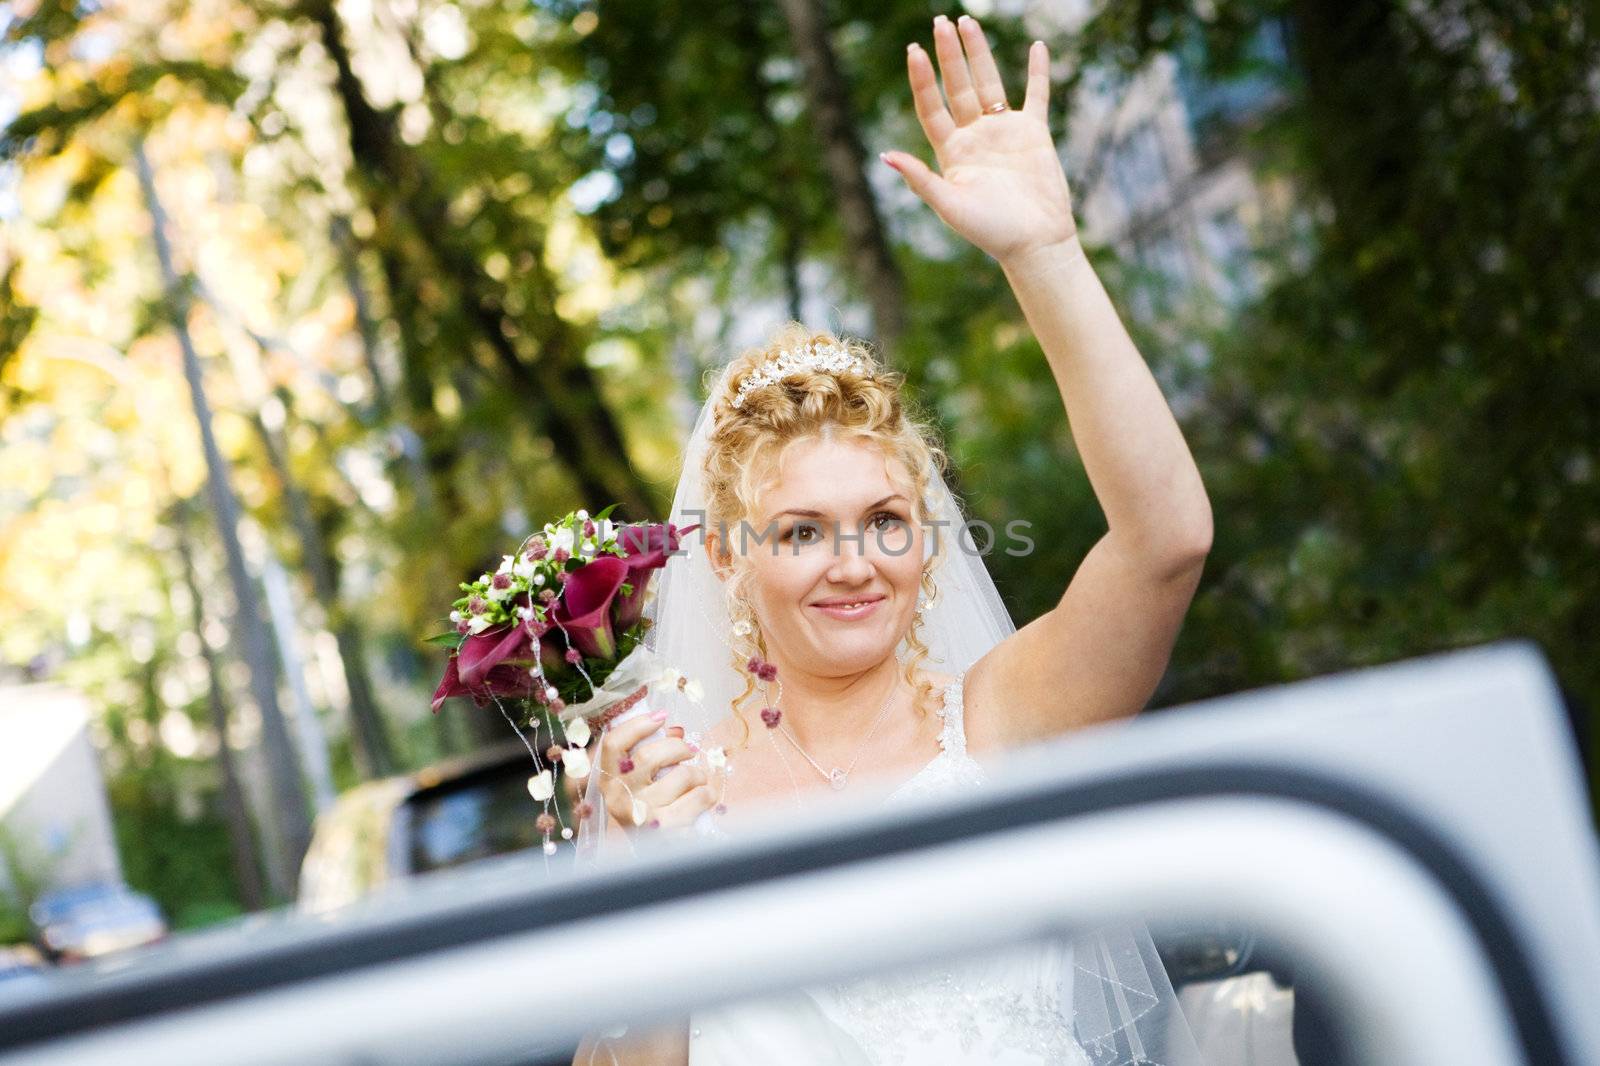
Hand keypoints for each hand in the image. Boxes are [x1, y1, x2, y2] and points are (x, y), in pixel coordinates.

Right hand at [596, 711, 720, 831]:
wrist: (651, 854)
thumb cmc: (648, 809)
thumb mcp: (640, 782)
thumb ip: (652, 755)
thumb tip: (676, 730)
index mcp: (608, 779)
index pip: (613, 743)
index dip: (637, 725)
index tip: (660, 718)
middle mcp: (618, 796)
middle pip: (651, 754)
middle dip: (679, 747)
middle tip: (690, 751)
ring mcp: (640, 813)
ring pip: (682, 774)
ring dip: (698, 774)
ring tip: (697, 781)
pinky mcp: (665, 828)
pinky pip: (699, 796)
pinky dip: (708, 793)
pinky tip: (704, 798)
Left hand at [883, 14, 1077, 265]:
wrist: (1035, 242)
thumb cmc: (991, 231)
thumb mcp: (949, 206)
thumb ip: (920, 179)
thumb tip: (885, 156)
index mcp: (951, 152)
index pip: (932, 107)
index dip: (922, 80)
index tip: (914, 52)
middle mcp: (974, 137)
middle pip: (957, 87)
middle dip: (948, 55)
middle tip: (939, 22)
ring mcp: (1004, 132)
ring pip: (989, 82)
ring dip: (979, 53)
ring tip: (967, 22)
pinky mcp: (1033, 133)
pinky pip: (1035, 94)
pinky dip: (1037, 72)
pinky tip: (1036, 46)